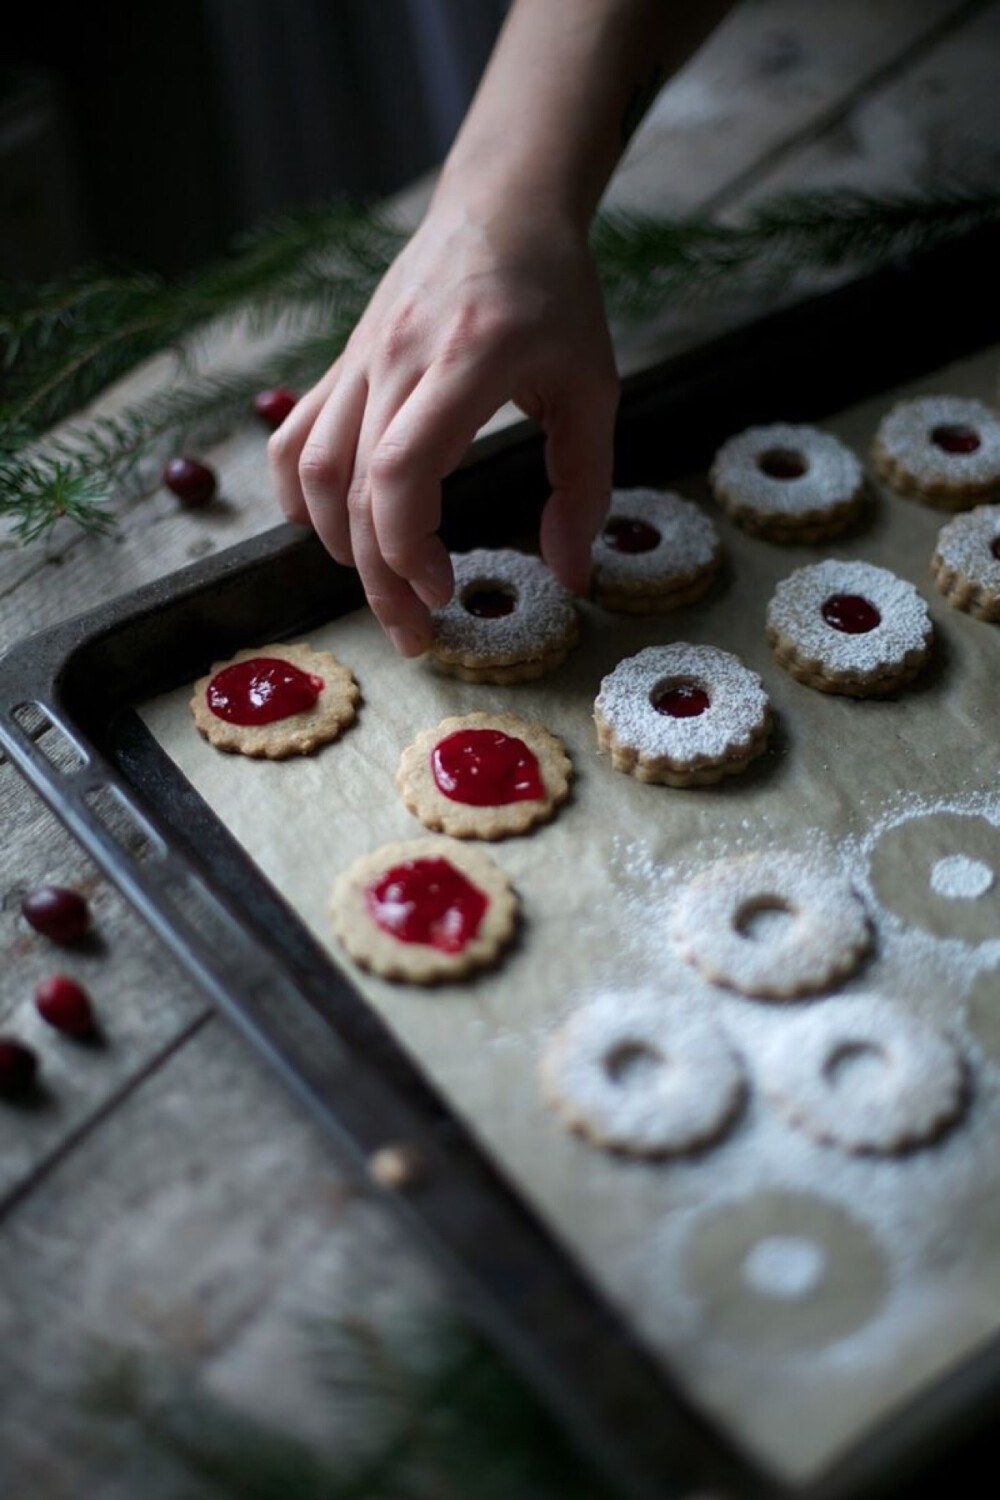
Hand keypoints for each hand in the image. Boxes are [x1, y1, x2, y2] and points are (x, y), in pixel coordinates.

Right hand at [269, 189, 618, 655]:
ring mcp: (358, 358)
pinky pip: (293, 435)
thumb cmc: (556, 296)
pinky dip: (297, 493)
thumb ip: (585, 486)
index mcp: (463, 362)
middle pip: (350, 487)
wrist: (502, 204)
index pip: (398, 471)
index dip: (406, 548)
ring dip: (334, 543)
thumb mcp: (594, 387)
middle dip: (376, 576)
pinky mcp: (343, 362)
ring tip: (381, 586)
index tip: (445, 591)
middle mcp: (396, 359)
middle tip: (415, 633)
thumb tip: (571, 576)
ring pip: (307, 466)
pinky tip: (329, 528)